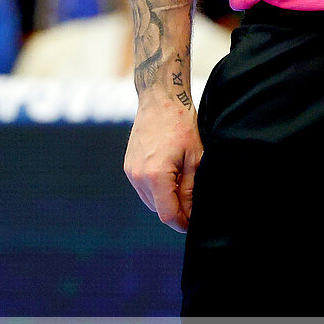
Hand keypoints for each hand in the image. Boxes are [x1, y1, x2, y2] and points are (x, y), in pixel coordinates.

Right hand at [125, 97, 202, 231]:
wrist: (160, 99)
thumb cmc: (181, 124)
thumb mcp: (195, 158)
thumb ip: (191, 190)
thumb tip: (191, 214)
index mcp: (156, 176)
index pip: (168, 215)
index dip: (183, 224)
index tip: (195, 224)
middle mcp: (138, 177)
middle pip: (158, 210)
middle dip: (176, 211)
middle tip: (194, 201)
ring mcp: (130, 171)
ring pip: (150, 201)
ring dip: (166, 201)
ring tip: (182, 183)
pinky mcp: (128, 166)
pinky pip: (143, 188)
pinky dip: (156, 189)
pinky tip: (170, 175)